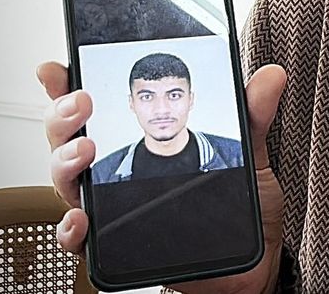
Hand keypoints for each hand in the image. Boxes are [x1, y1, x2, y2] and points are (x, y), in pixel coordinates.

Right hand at [37, 61, 288, 293]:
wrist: (247, 262)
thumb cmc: (234, 205)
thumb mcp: (247, 153)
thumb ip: (253, 113)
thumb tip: (271, 77)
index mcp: (138, 143)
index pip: (93, 109)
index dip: (66, 86)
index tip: (57, 67)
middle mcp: (114, 173)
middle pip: (68, 140)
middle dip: (64, 116)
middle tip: (82, 102)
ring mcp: (111, 209)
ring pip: (66, 183)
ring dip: (65, 163)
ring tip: (86, 150)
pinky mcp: (116, 246)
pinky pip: (79, 241)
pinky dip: (72, 229)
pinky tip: (82, 218)